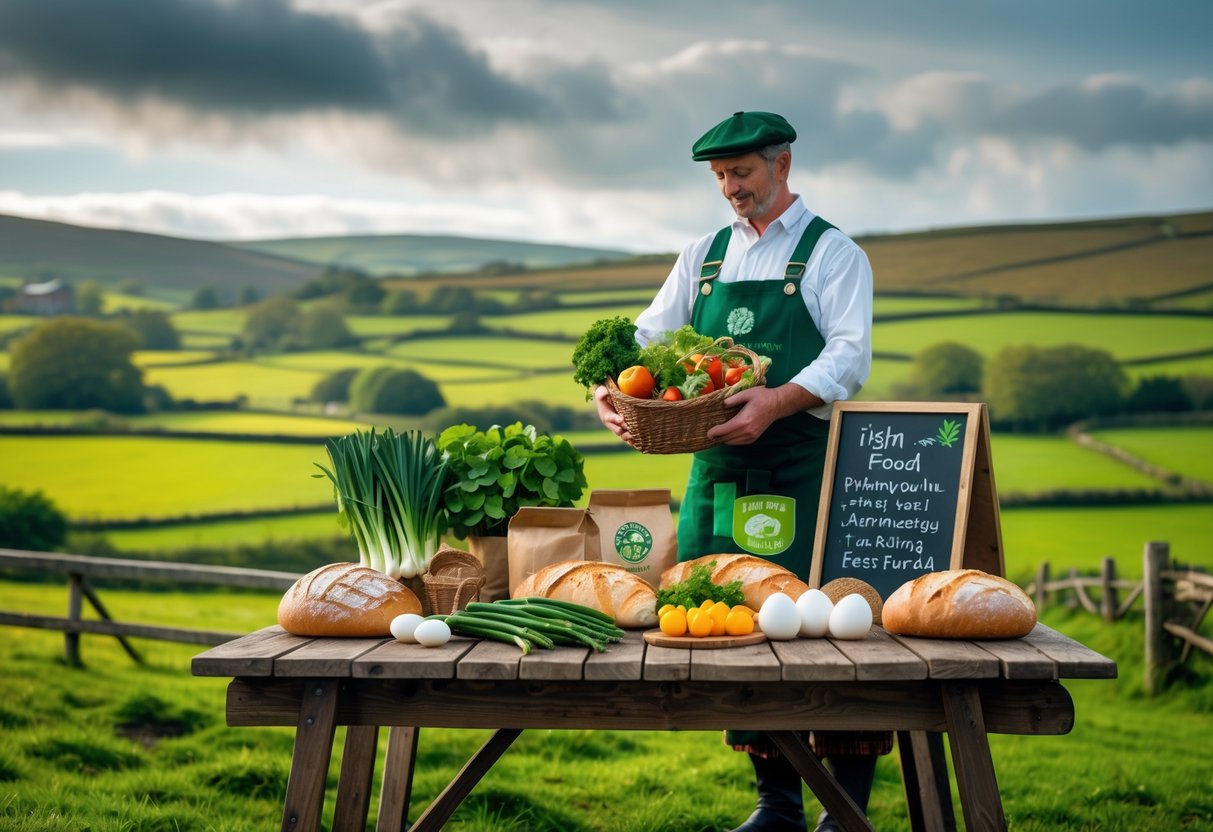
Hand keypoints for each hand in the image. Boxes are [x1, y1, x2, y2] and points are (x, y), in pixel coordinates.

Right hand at [594, 384, 635, 445]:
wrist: (610, 401)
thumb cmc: (605, 396)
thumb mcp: (601, 392)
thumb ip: (601, 393)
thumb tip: (604, 393)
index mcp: (607, 416)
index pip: (611, 419)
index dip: (616, 419)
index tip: (621, 419)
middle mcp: (613, 424)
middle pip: (618, 430)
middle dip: (624, 432)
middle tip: (631, 432)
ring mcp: (619, 428)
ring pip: (624, 436)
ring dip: (629, 438)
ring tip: (635, 439)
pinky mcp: (625, 430)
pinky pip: (629, 438)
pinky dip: (633, 441)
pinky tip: (639, 444)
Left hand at [706, 384, 820, 445]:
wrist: (777, 404)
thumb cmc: (762, 397)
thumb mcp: (747, 393)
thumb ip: (733, 399)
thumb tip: (722, 404)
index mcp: (744, 421)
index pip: (725, 430)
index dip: (714, 432)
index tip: (707, 433)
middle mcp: (747, 431)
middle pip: (726, 438)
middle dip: (717, 436)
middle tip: (710, 432)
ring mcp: (751, 436)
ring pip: (732, 442)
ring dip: (724, 438)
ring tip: (717, 432)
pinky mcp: (753, 438)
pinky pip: (738, 442)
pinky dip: (731, 439)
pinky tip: (728, 433)